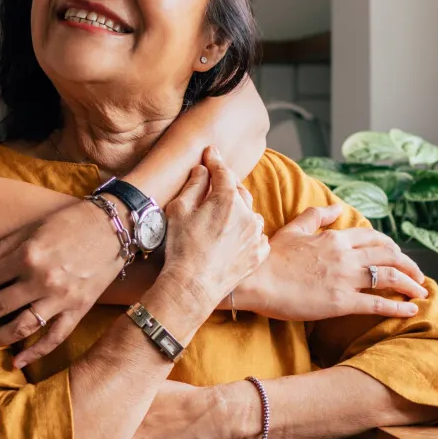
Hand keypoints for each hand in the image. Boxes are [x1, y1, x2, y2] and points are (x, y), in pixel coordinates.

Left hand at [0, 198, 123, 367]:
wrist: (115, 226)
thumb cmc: (69, 222)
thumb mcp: (31, 229)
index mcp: (28, 256)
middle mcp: (42, 280)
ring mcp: (61, 299)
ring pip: (19, 328)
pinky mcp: (79, 310)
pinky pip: (53, 337)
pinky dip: (34, 352)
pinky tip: (15, 361)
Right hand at [161, 146, 267, 306]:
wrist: (193, 287)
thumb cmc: (181, 248)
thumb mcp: (179, 210)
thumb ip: (194, 185)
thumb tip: (203, 170)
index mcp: (227, 199)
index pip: (222, 171)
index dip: (214, 160)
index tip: (210, 152)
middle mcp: (247, 214)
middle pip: (238, 190)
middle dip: (226, 185)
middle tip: (213, 183)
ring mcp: (255, 235)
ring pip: (249, 213)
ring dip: (238, 209)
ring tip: (223, 214)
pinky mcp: (258, 254)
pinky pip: (257, 235)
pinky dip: (248, 231)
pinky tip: (236, 235)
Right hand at [237, 205, 427, 321]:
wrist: (255, 280)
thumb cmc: (270, 257)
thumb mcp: (293, 229)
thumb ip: (316, 217)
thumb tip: (335, 208)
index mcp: (334, 238)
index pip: (373, 238)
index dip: (391, 246)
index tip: (398, 255)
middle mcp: (345, 256)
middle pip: (389, 255)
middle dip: (408, 265)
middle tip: (417, 275)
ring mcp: (345, 279)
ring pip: (389, 277)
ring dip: (410, 284)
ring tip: (421, 292)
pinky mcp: (342, 302)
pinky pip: (378, 303)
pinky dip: (399, 307)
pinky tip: (411, 310)